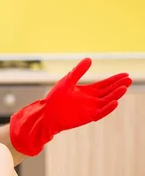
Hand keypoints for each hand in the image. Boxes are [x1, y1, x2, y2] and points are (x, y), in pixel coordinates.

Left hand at [10, 58, 131, 155]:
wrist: (46, 113)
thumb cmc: (54, 98)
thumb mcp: (67, 81)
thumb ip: (78, 72)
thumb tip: (89, 59)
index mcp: (88, 91)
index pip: (105, 85)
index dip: (115, 80)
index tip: (125, 74)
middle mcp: (91, 100)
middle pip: (109, 92)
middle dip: (119, 85)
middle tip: (129, 79)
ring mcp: (90, 108)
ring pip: (107, 101)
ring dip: (115, 95)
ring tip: (124, 88)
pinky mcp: (87, 117)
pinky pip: (101, 113)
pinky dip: (108, 108)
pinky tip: (115, 102)